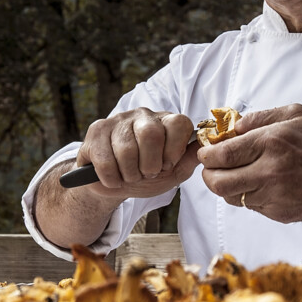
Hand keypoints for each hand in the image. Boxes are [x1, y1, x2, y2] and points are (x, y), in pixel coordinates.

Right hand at [77, 108, 199, 197]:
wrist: (113, 185)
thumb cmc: (146, 176)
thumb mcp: (173, 173)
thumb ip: (189, 159)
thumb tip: (206, 145)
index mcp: (166, 122)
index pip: (179, 123)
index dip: (174, 149)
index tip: (167, 165)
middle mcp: (144, 115)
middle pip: (151, 134)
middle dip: (150, 164)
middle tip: (146, 173)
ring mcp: (118, 120)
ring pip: (126, 149)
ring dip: (129, 174)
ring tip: (129, 176)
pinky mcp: (96, 130)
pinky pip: (105, 159)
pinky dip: (111, 178)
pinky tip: (112, 178)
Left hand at [196, 103, 301, 223]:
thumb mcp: (296, 115)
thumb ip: (261, 117)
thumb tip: (234, 126)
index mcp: (271, 143)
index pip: (222, 154)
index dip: (206, 155)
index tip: (205, 152)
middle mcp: (270, 172)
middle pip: (218, 182)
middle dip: (208, 175)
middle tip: (211, 167)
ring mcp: (274, 196)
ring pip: (231, 197)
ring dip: (227, 186)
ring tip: (235, 174)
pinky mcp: (280, 214)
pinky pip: (250, 206)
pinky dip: (248, 195)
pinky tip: (259, 183)